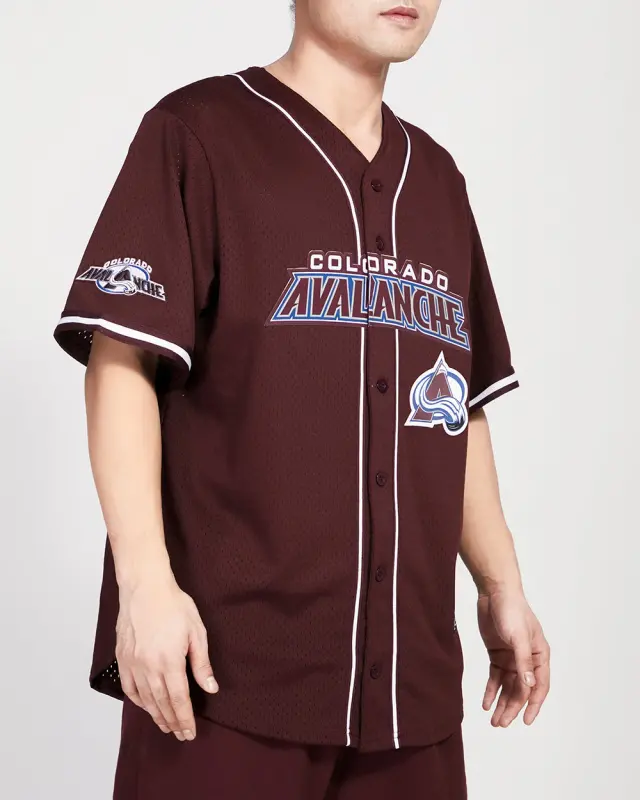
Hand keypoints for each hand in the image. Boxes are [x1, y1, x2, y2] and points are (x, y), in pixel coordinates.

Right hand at [115, 572, 218, 740]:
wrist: (145, 587)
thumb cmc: (173, 605)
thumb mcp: (196, 631)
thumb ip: (201, 663)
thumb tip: (210, 687)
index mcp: (169, 661)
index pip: (179, 699)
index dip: (185, 718)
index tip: (190, 732)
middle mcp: (148, 666)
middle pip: (162, 703)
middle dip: (172, 722)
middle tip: (180, 734)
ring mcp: (133, 663)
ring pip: (145, 699)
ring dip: (156, 715)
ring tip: (166, 726)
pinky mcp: (123, 658)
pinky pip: (129, 687)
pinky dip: (138, 701)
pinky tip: (146, 706)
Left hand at [477, 588, 549, 726]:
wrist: (494, 591)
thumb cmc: (512, 610)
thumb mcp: (518, 636)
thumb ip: (523, 662)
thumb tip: (529, 686)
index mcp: (539, 655)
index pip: (539, 686)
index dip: (533, 705)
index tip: (526, 722)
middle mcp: (527, 659)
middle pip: (521, 689)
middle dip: (512, 708)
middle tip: (501, 724)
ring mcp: (511, 657)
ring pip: (508, 686)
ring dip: (501, 703)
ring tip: (493, 720)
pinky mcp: (497, 653)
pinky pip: (495, 677)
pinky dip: (491, 690)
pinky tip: (485, 703)